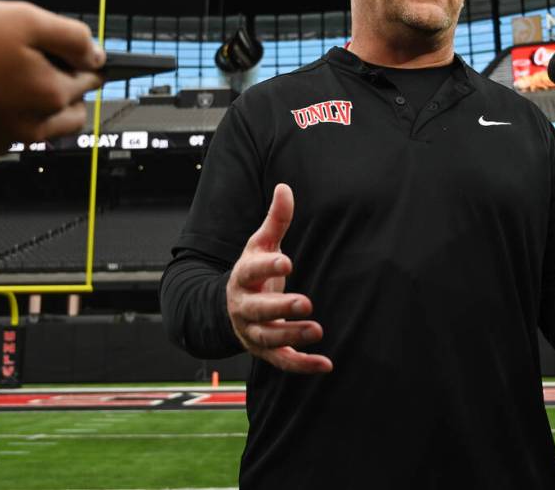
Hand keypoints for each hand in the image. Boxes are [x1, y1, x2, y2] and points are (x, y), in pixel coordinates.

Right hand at [226, 184, 332, 373]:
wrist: (228, 307)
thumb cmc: (253, 270)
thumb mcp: (261, 244)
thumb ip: (276, 219)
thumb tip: (285, 187)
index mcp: (242, 276)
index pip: (252, 270)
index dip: (268, 266)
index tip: (287, 260)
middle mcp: (243, 307)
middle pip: (258, 310)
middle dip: (281, 307)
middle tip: (306, 302)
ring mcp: (252, 331)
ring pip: (269, 338)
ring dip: (292, 336)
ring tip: (318, 330)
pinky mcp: (264, 351)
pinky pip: (282, 362)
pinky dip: (303, 366)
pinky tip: (326, 363)